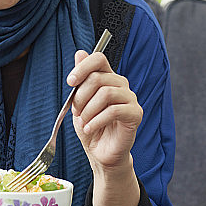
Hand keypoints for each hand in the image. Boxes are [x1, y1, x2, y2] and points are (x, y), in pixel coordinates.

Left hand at [66, 50, 142, 171]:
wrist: (101, 153)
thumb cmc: (91, 127)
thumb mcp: (79, 102)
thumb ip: (81, 80)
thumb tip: (79, 52)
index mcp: (108, 78)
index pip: (99, 58)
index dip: (83, 67)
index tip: (70, 82)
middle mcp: (121, 85)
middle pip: (98, 78)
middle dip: (81, 97)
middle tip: (77, 112)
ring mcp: (130, 99)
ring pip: (106, 93)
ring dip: (88, 111)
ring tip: (84, 123)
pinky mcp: (135, 114)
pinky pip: (114, 111)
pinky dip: (96, 121)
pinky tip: (90, 129)